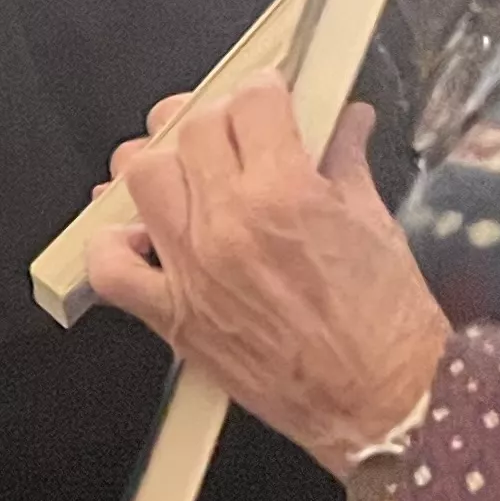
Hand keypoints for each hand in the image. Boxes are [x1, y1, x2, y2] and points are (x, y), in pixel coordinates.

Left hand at [83, 80, 449, 476]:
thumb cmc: (389, 331)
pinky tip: (143, 236)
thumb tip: (344, 123)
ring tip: (191, 174)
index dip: (263, 92)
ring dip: (164, 165)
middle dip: (215, 120)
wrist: (383, 407)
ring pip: (143, 177)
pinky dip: (115, 244)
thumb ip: (347, 164)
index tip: (268, 99)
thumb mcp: (378, 227)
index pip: (249, 103)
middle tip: (235, 134)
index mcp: (286, 194)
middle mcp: (229, 226)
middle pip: (191, 130)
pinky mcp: (173, 317)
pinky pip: (110, 268)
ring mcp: (193, 270)